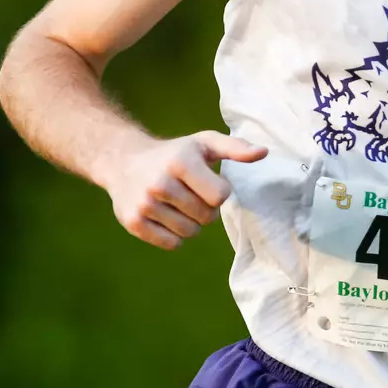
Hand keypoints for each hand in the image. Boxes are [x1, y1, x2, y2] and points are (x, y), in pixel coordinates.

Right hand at [103, 131, 266, 249]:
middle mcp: (160, 184)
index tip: (207, 182)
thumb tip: (263, 152)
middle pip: (206, 217)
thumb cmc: (174, 153)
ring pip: (190, 233)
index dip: (219, 192)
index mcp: (180, 162)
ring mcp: (144, 205)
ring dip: (191, 223)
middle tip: (192, 195)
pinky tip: (166, 217)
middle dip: (206, 209)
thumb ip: (235, 148)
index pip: (220, 196)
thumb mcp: (204, 143)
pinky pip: (171, 244)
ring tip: (179, 204)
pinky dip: (174, 236)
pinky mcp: (133, 223)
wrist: (123, 161)